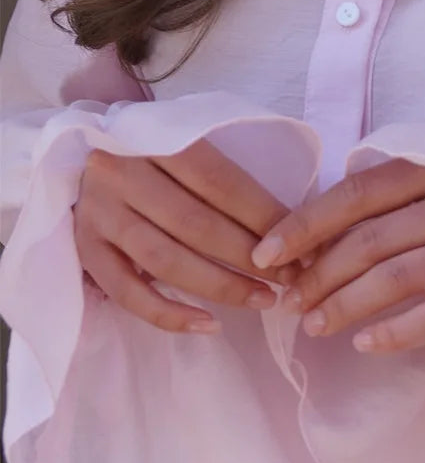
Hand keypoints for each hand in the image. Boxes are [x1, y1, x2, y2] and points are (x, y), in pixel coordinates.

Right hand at [75, 139, 298, 333]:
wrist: (86, 153)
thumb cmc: (158, 155)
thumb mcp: (189, 147)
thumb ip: (231, 181)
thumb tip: (292, 228)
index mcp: (154, 137)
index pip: (220, 183)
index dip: (265, 218)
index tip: (302, 247)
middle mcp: (120, 173)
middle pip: (196, 224)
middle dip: (251, 257)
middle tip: (290, 280)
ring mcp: (99, 214)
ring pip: (166, 260)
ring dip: (221, 287)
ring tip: (263, 300)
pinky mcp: (85, 250)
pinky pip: (128, 294)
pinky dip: (170, 315)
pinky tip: (210, 325)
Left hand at [251, 159, 424, 353]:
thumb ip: (391, 195)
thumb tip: (321, 233)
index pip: (354, 195)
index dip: (304, 225)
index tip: (264, 255)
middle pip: (367, 240)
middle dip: (319, 275)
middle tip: (290, 302)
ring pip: (392, 277)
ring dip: (345, 305)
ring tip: (314, 326)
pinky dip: (393, 332)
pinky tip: (362, 342)